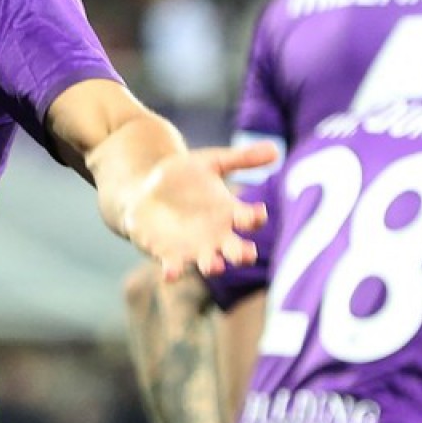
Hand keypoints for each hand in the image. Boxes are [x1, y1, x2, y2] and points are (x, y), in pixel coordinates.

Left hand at [124, 144, 274, 280]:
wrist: (146, 189)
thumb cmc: (184, 176)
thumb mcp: (211, 162)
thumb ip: (241, 158)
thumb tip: (275, 149)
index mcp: (229, 213)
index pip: (249, 219)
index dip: (255, 217)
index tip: (258, 213)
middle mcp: (217, 236)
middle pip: (236, 250)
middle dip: (242, 253)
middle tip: (248, 253)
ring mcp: (194, 248)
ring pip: (209, 263)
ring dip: (213, 266)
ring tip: (215, 266)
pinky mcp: (169, 254)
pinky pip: (174, 267)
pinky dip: (174, 271)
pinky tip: (171, 273)